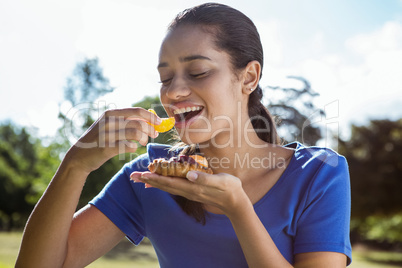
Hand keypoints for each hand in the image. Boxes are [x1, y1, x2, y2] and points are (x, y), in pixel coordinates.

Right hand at [65, 108, 160, 173]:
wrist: (79, 156)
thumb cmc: (100, 140)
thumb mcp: (110, 125)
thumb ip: (127, 121)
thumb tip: (151, 120)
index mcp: (111, 113)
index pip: (137, 111)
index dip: (151, 116)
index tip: (160, 122)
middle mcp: (108, 121)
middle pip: (139, 123)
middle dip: (150, 129)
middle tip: (154, 135)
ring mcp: (107, 135)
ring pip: (136, 134)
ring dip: (144, 139)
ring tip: (143, 143)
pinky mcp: (106, 148)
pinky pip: (129, 146)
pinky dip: (134, 148)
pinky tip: (131, 148)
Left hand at [130, 171, 250, 215]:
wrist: (235, 201)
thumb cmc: (230, 188)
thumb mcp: (221, 182)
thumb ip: (205, 179)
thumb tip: (189, 175)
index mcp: (192, 187)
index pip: (170, 182)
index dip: (155, 178)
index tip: (142, 174)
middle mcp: (188, 190)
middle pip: (164, 185)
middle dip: (148, 180)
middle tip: (133, 176)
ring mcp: (189, 191)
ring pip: (167, 187)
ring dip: (153, 182)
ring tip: (141, 178)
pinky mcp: (191, 190)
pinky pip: (173, 187)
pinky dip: (162, 184)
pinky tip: (158, 182)